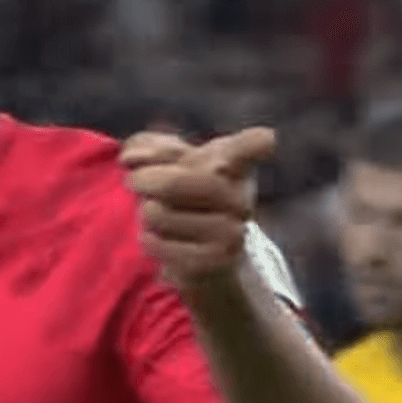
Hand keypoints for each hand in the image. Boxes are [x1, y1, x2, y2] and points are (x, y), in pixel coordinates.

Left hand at [121, 127, 276, 295]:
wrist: (202, 255)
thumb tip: (132, 158)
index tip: (269, 140)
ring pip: (159, 214)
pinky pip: (160, 245)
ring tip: (157, 215)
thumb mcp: (166, 162)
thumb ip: (150, 148)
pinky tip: (158, 238)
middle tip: (135, 181)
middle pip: (175, 182)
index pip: (254, 148)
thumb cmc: (180, 195)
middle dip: (145, 180)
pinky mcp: (216, 262)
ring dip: (146, 213)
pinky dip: (149, 240)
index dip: (256, 145)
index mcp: (233, 164)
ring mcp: (232, 232)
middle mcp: (239, 197)